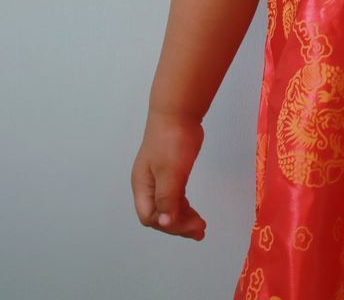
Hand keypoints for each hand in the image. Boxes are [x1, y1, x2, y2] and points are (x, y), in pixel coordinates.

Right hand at [130, 110, 207, 240]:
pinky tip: (194, 211)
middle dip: (178, 225)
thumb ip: (167, 198)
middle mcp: (148, 185)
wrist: (178, 113)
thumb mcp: (170, 172)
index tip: (192, 226)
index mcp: (142, 186)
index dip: (169, 225)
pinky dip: (184, 206)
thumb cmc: (171, 141)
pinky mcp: (171, 171)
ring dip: (183, 218)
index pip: (150, 216)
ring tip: (201, 227)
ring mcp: (159, 178)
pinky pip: (175, 196)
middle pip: (159, 214)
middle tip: (200, 232)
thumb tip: (165, 223)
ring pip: (168, 206)